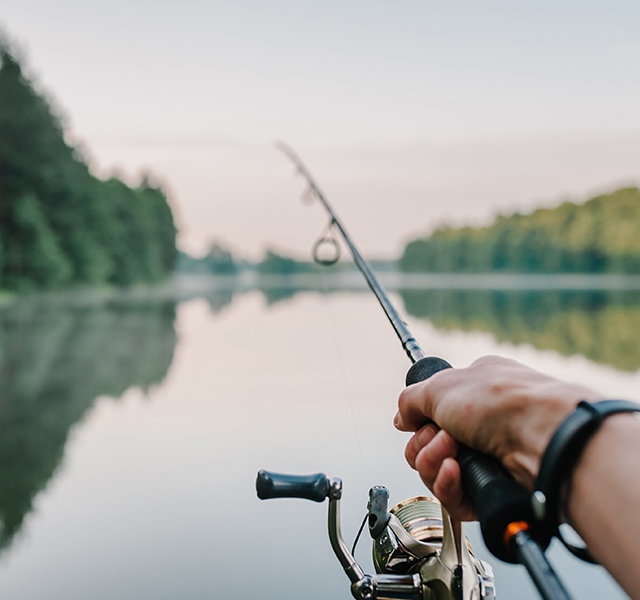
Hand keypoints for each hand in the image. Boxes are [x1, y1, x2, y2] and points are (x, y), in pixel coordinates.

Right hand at [394, 355, 601, 520]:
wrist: (543, 437)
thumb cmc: (502, 402)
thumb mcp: (441, 386)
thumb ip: (411, 400)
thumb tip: (402, 419)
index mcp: (474, 390)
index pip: (431, 413)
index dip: (419, 421)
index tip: (419, 421)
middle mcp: (481, 424)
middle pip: (427, 445)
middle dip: (424, 444)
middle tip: (442, 437)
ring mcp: (487, 457)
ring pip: (436, 472)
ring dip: (433, 462)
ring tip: (452, 453)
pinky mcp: (490, 489)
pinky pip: (452, 497)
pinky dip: (447, 485)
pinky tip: (457, 472)